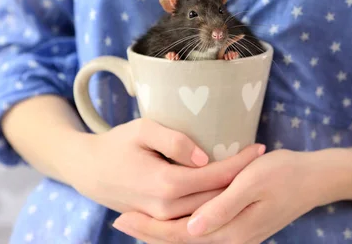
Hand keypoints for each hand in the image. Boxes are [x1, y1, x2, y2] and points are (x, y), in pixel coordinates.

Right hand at [61, 118, 265, 220]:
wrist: (88, 171)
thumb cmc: (116, 144)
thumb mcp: (143, 129)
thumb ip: (176, 141)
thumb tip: (206, 158)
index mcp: (166, 184)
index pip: (215, 177)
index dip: (240, 163)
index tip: (259, 148)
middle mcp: (167, 208)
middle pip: (216, 198)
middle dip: (242, 181)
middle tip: (263, 162)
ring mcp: (163, 219)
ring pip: (208, 212)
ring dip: (230, 196)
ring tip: (251, 177)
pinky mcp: (160, 222)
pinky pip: (194, 218)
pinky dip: (213, 208)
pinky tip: (227, 196)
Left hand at [112, 149, 330, 242]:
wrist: (314, 180)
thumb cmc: (283, 174)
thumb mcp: (253, 184)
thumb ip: (222, 208)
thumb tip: (190, 229)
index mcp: (231, 230)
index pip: (178, 235)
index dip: (148, 228)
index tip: (121, 218)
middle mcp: (230, 239)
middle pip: (179, 240)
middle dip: (148, 232)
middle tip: (118, 221)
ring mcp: (236, 234)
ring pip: (188, 238)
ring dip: (161, 231)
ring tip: (135, 221)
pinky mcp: (239, 226)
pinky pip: (201, 232)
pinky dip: (179, 228)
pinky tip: (169, 219)